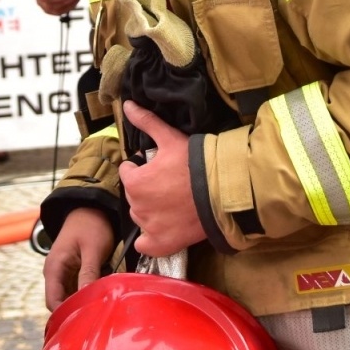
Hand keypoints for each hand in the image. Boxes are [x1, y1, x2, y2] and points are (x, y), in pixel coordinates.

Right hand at [43, 207, 114, 310]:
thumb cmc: (91, 225)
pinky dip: (86, 293)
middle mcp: (55, 273)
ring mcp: (63, 273)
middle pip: (61, 302)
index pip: (52, 302)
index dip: (66, 314)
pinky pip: (77, 289)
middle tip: (96, 317)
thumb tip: (86, 299)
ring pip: (70, 297)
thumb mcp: (93, 249)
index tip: (85, 321)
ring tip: (100, 307)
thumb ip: (88, 273)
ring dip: (83, 302)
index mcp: (54, 268)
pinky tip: (100, 295)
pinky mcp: (72, 272)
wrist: (90, 208)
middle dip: (76, 310)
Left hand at [115, 101, 207, 256]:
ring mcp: (149, 227)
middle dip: (146, 189)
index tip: (159, 167)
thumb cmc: (195, 163)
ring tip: (172, 202)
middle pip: (134, 195)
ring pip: (141, 216)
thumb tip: (126, 104)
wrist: (222, 192)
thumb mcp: (169, 138)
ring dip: (150, 210)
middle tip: (168, 183)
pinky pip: (145, 245)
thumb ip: (146, 121)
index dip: (142, 168)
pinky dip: (150, 240)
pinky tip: (162, 229)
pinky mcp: (162, 244)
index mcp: (135, 181)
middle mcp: (137, 206)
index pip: (128, 172)